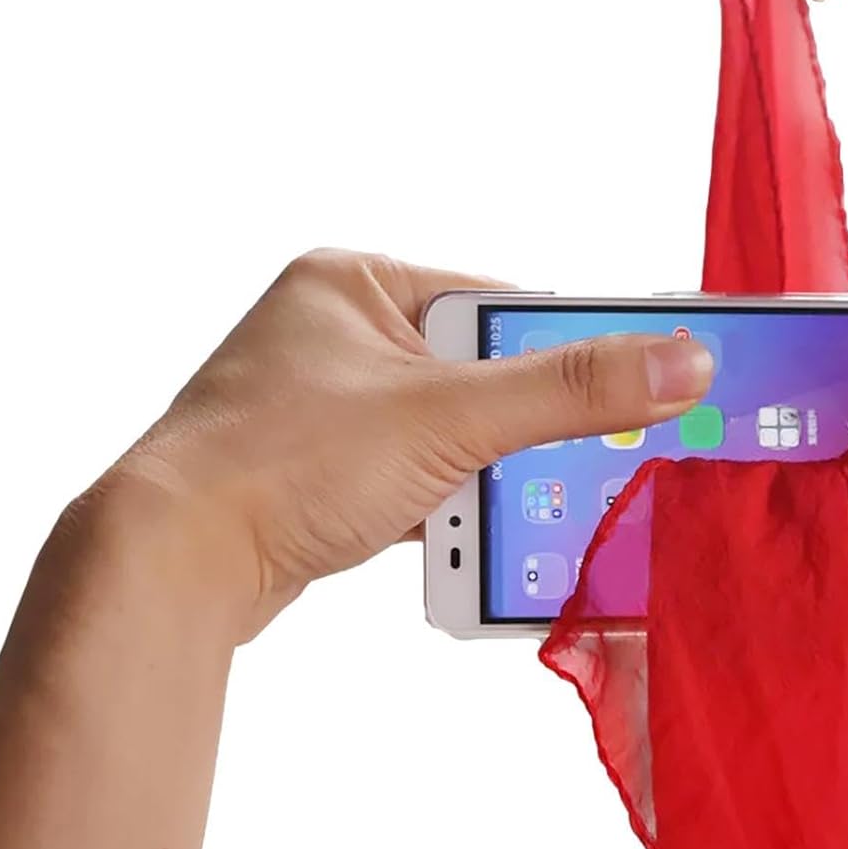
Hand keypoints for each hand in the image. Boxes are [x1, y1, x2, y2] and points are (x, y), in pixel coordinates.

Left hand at [111, 250, 712, 640]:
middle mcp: (337, 333)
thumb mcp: (447, 415)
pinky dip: (441, 510)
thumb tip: (680, 360)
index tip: (639, 383)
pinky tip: (448, 538)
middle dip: (520, 434)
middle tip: (571, 467)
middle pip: (482, 378)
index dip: (572, 349)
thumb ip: (571, 388)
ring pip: (450, 437)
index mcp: (357, 282)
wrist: (167, 566)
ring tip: (488, 513)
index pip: (503, 304)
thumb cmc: (278, 463)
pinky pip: (412, 482)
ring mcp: (324, 407)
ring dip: (482, 481)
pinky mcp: (318, 473)